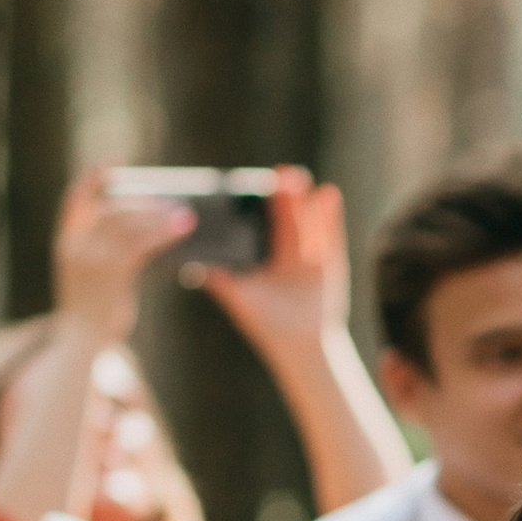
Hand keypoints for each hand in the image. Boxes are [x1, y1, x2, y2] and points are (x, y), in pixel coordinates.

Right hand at [54, 164, 192, 338]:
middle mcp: (74, 245)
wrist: (81, 339)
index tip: (115, 160)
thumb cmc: (91, 306)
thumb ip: (101, 247)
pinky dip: (163, 234)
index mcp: (65, 239)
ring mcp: (91, 259)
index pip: (75, 198)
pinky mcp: (111, 274)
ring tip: (185, 217)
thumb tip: (141, 226)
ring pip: (130, 225)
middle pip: (112, 209)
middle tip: (167, 204)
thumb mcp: (87, 271)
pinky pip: (141, 244)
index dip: (93, 176)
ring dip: (160, 217)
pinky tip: (180, 231)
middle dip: (142, 203)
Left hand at [194, 165, 345, 360]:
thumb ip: (220, 280)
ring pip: (306, 219)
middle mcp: (288, 249)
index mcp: (265, 252)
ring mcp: (311, 253)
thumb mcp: (239, 298)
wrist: (300, 347)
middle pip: (284, 215)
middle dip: (282, 195)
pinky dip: (330, 215)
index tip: (253, 183)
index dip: (258, 202)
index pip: (262, 221)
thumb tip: (190, 264)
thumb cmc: (266, 323)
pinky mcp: (331, 261)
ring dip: (303, 199)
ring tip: (298, 177)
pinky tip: (329, 194)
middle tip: (278, 173)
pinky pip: (331, 234)